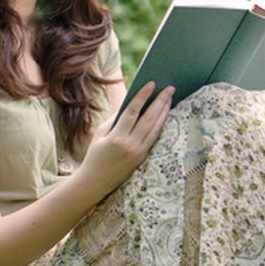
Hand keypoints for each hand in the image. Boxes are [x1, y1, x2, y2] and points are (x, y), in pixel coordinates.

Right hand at [77, 82, 173, 196]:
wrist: (95, 181)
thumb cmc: (95, 154)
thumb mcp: (100, 134)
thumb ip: (115, 119)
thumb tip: (131, 103)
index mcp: (116, 137)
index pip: (132, 112)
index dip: (142, 97)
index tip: (151, 84)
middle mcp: (130, 145)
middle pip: (149, 119)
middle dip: (160, 102)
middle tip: (169, 88)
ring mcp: (139, 153)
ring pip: (156, 128)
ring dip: (164, 112)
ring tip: (169, 98)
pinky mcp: (144, 157)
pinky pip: (155, 138)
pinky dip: (161, 125)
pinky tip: (165, 114)